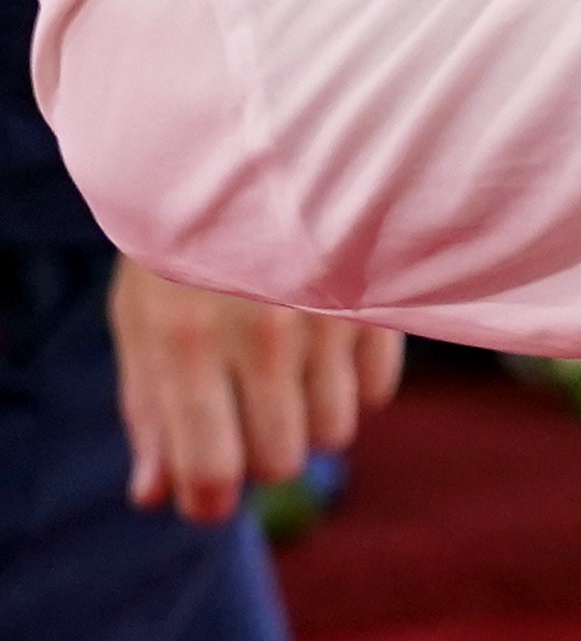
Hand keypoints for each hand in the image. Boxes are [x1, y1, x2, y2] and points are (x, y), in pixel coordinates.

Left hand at [108, 266, 405, 523]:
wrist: (251, 140)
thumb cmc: (180, 241)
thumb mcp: (141, 319)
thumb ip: (148, 410)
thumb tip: (154, 497)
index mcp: (185, 344)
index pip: (209, 468)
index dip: (209, 500)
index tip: (209, 499)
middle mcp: (261, 335)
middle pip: (280, 460)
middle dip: (260, 456)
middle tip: (247, 423)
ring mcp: (328, 314)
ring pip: (334, 430)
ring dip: (309, 419)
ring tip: (287, 377)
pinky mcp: (379, 297)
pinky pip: (380, 390)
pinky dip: (353, 386)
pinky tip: (326, 349)